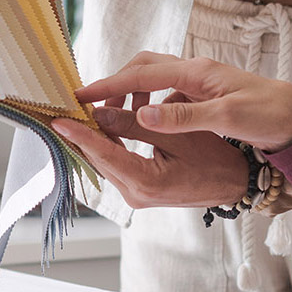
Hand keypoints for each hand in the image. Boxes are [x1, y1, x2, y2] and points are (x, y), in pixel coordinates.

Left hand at [52, 107, 251, 207]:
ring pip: (108, 157)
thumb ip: (137, 125)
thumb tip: (101, 113)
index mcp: (144, 183)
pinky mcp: (141, 188)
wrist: (233, 184)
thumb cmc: (214, 161)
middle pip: (100, 157)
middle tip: (81, 100)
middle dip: (90, 127)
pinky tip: (127, 112)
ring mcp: (136, 193)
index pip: (102, 154)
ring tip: (113, 97)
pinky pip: (121, 160)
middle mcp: (134, 193)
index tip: (59, 120)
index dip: (79, 135)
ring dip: (107, 128)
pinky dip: (119, 137)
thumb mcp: (177, 136)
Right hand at [66, 51, 291, 152]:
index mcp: (197, 72)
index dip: (107, 85)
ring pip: (154, 78)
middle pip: (143, 67)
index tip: (78, 96)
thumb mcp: (227, 118)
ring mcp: (201, 80)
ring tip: (116, 119)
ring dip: (132, 94)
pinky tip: (149, 124)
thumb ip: (185, 117)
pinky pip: (168, 92)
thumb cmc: (270, 114)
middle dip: (115, 84)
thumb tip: (142, 116)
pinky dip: (150, 104)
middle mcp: (196, 70)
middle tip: (92, 108)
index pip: (140, 74)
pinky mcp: (206, 93)